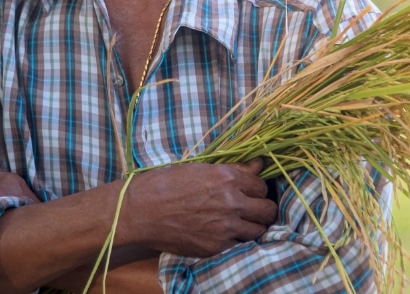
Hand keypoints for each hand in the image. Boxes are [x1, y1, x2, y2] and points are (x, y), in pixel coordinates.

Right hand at [121, 159, 276, 256]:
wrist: (141, 211)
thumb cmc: (166, 183)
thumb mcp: (200, 168)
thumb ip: (233, 169)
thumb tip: (259, 164)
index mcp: (228, 177)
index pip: (262, 186)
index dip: (256, 190)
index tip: (250, 193)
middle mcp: (232, 202)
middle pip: (268, 209)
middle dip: (262, 209)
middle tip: (252, 210)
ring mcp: (226, 227)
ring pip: (259, 230)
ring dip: (253, 226)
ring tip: (242, 224)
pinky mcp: (216, 246)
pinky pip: (239, 245)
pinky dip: (235, 240)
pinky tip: (224, 234)